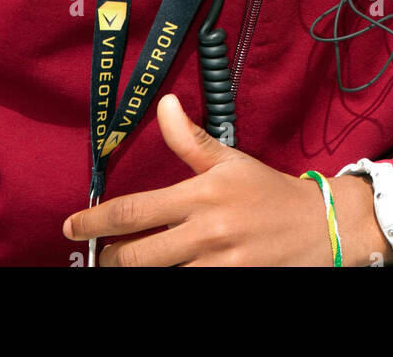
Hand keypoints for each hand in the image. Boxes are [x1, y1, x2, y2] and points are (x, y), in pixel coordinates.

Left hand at [63, 94, 392, 266]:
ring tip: (127, 268)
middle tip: (101, 257)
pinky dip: (173, 283)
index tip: (71, 226)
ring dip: (139, 273)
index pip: (134, 210)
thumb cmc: (268, 191)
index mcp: (200, 194)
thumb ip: (191, 139)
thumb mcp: (230, 160)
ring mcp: (220, 265)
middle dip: (111, 259)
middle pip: (138, 256)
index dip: (96, 221)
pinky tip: (165, 275)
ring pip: (161, 277)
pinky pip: (190, 289)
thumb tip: (163, 103)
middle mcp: (206, 231)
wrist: (322, 225)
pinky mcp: (235, 284)